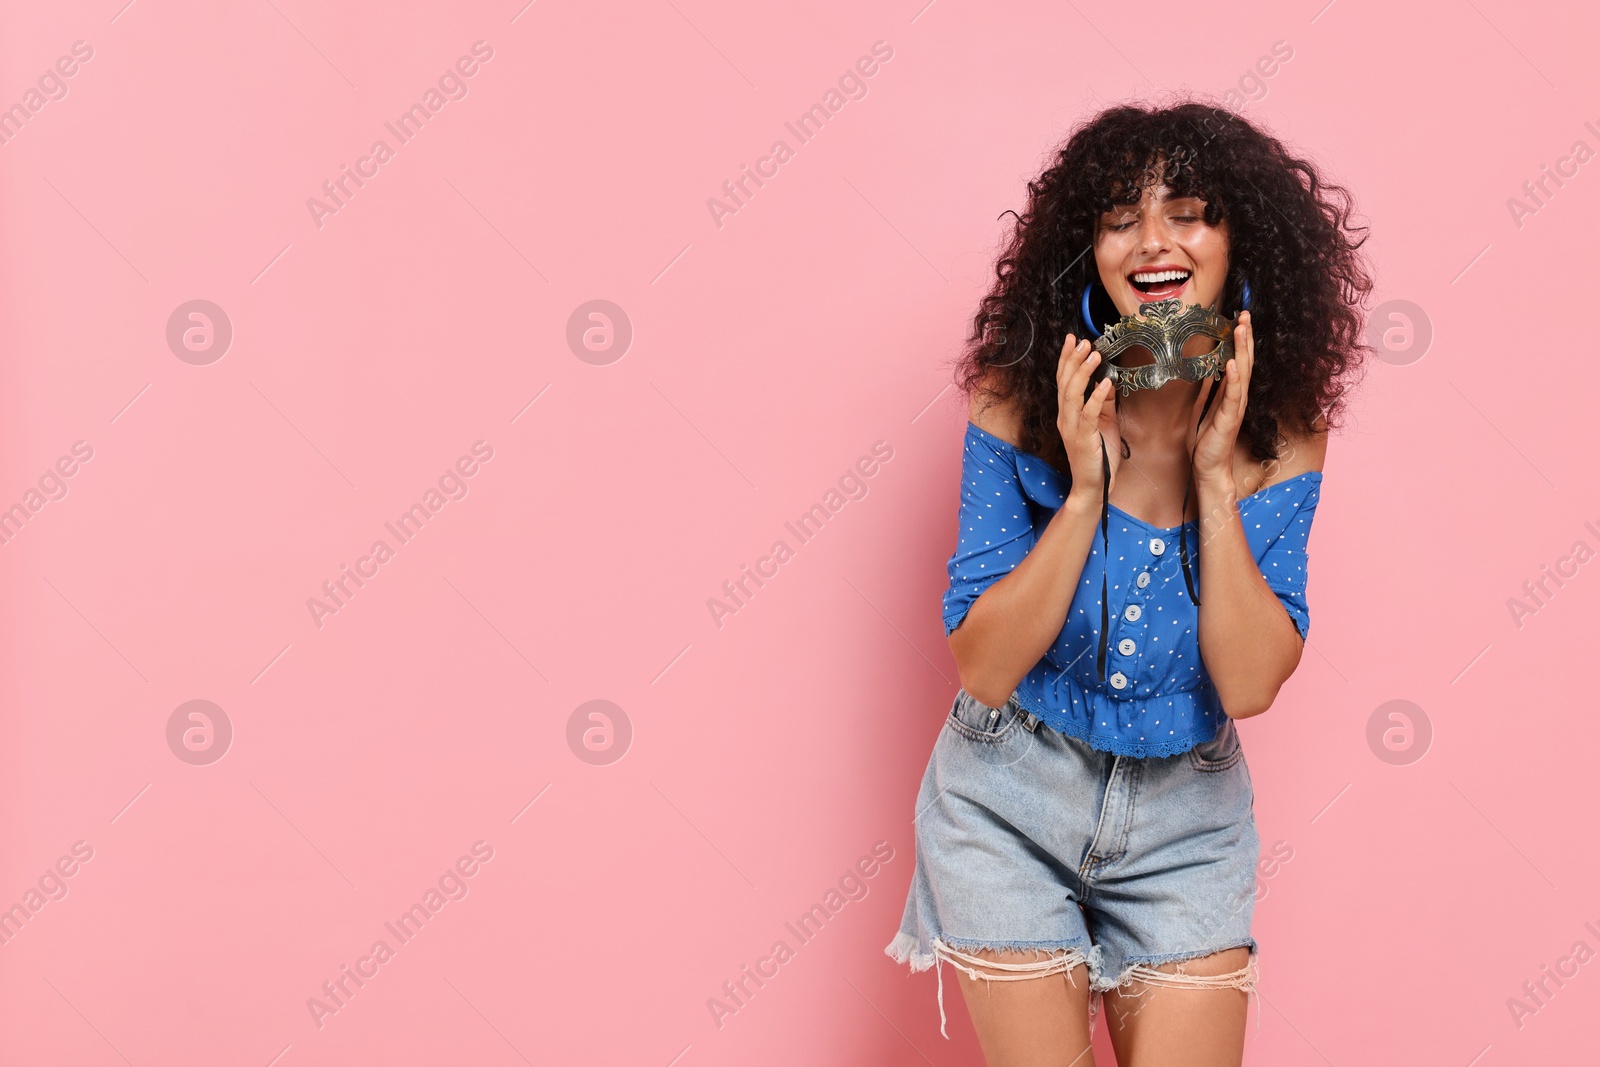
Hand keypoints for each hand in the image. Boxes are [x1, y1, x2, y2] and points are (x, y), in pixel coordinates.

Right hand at [1055, 334, 1121, 499]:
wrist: (1093, 486)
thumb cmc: (1099, 456)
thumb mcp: (1104, 423)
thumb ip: (1102, 403)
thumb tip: (1106, 381)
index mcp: (1067, 413)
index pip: (1064, 381)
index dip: (1067, 360)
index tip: (1073, 340)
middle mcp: (1065, 418)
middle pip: (1065, 383)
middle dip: (1073, 360)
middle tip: (1083, 342)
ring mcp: (1072, 428)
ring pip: (1073, 395)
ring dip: (1083, 373)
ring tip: (1094, 356)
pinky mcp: (1083, 438)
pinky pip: (1089, 414)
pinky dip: (1096, 397)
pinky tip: (1105, 383)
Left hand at [1188, 310, 1253, 488]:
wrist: (1208, 468)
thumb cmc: (1206, 442)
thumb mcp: (1202, 410)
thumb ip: (1208, 391)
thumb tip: (1208, 372)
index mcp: (1230, 395)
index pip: (1238, 362)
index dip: (1240, 341)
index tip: (1239, 320)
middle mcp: (1237, 398)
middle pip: (1244, 361)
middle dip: (1245, 337)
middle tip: (1245, 313)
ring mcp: (1235, 408)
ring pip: (1242, 373)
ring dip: (1243, 349)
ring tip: (1242, 328)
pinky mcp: (1229, 419)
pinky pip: (1233, 396)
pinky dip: (1233, 379)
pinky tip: (1232, 363)